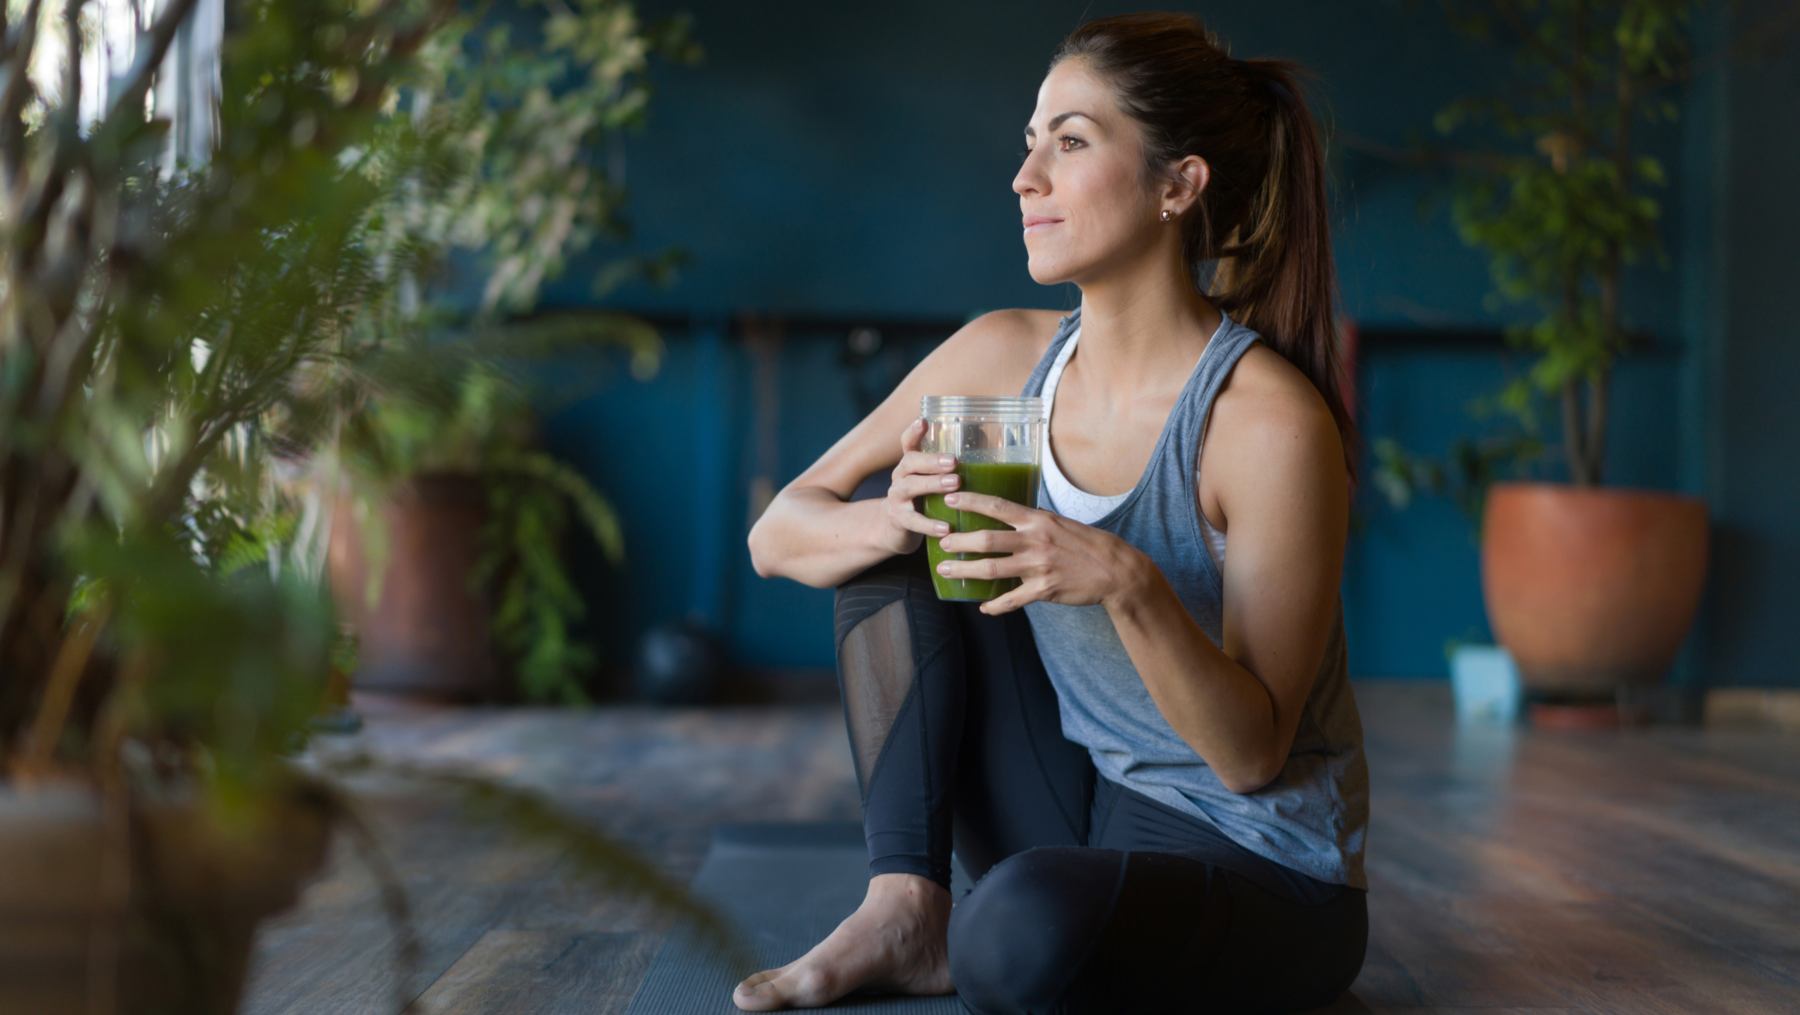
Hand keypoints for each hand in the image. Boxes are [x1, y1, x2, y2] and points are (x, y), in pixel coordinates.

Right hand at [877, 418, 959, 555]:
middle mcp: (900, 476)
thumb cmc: (923, 499)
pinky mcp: (899, 520)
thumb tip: (990, 448)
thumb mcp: (932, 480)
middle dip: (932, 460)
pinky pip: (914, 521)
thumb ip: (951, 468)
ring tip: (955, 484)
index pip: (908, 442)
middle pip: (910, 461)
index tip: (924, 421)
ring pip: (909, 487)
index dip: (914, 432)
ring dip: (932, 484)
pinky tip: (946, 528)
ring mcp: (897, 498)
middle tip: (954, 461)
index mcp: (910, 464)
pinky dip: (930, 524)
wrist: (896, 529)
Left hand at [933, 490, 1147, 614]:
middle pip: (987, 540)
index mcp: (1037, 520)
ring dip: (965, 570)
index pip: (997, 506)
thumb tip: (1012, 516)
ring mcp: (1038, 566)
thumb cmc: (1086, 544)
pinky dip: (996, 606)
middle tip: (940, 541)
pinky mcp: (1044, 590)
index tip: (949, 498)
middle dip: (959, 541)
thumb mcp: (1060, 523)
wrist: (1115, 570)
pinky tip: (984, 608)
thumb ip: (1034, 522)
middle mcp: (1035, 541)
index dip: (971, 502)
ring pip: (992, 569)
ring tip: (946, 571)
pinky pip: (1013, 600)